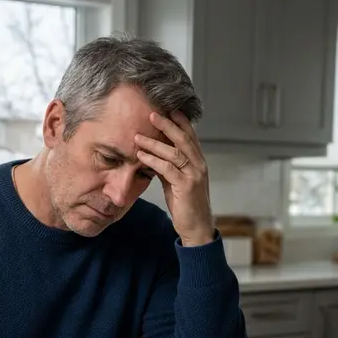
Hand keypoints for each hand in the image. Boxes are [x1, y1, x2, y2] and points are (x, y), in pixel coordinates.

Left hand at [135, 111, 213, 246]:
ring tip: (138, 136)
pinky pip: (168, 169)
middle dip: (167, 125)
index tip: (167, 109)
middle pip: (183, 139)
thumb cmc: (186, 205)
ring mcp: (194, 175)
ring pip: (175, 152)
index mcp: (198, 162)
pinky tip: (141, 156)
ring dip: (155, 142)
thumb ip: (169, 166)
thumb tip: (154, 154)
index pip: (190, 136)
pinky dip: (153, 160)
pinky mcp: (186, 186)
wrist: (197, 227)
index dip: (179, 122)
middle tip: (152, 113)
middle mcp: (199, 165)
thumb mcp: (176, 182)